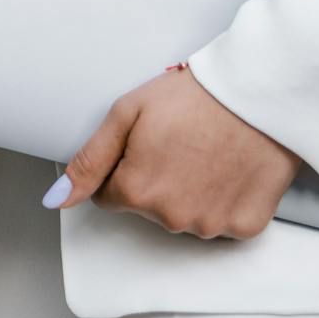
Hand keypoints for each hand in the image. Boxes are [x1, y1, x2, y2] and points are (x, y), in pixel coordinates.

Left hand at [48, 66, 300, 239]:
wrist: (261, 91)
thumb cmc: (196, 95)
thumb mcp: (127, 113)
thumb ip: (89, 161)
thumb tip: (56, 199)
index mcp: (135, 190)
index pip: (110, 195)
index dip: (125, 167)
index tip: (148, 144)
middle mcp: (170, 217)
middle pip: (147, 207)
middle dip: (157, 179)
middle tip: (182, 142)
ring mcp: (209, 224)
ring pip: (184, 216)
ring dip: (190, 191)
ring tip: (209, 152)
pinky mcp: (245, 226)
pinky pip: (223, 221)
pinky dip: (225, 200)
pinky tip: (232, 169)